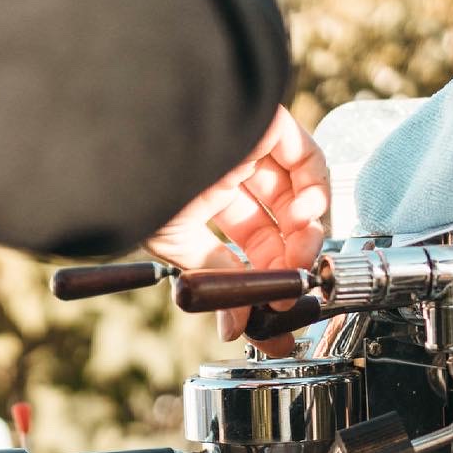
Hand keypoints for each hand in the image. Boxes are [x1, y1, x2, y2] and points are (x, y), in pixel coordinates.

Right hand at [146, 104, 328, 354]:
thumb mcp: (175, 241)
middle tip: (294, 288)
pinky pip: (307, 161)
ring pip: (297, 199)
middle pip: (276, 227)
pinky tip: (302, 216)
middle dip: (291, 263)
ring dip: (306, 236)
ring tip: (299, 255)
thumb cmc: (138, 180)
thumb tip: (235, 327)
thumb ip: (214, 278)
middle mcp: (228, 173)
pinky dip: (314, 193)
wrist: (137, 131)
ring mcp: (251, 148)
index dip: (263, 280)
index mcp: (201, 200)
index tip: (275, 312)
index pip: (246, 247)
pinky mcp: (270, 125)